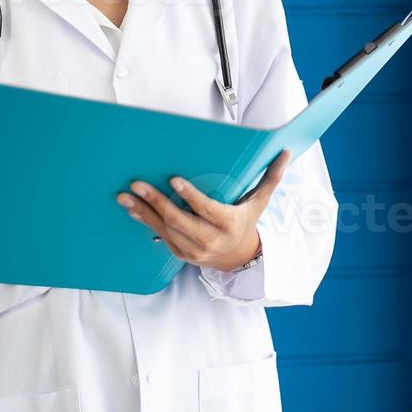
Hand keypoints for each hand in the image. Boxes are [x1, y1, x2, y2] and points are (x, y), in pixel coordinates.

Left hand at [117, 150, 292, 270]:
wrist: (239, 258)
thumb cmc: (246, 223)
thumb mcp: (259, 202)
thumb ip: (271, 178)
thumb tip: (287, 153)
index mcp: (227, 224)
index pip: (206, 210)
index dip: (190, 196)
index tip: (174, 180)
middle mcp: (209, 240)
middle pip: (178, 220)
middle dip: (155, 201)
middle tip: (137, 184)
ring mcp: (193, 250)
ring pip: (164, 229)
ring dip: (143, 212)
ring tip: (125, 197)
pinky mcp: (181, 254)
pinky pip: (160, 236)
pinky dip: (146, 221)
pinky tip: (133, 209)